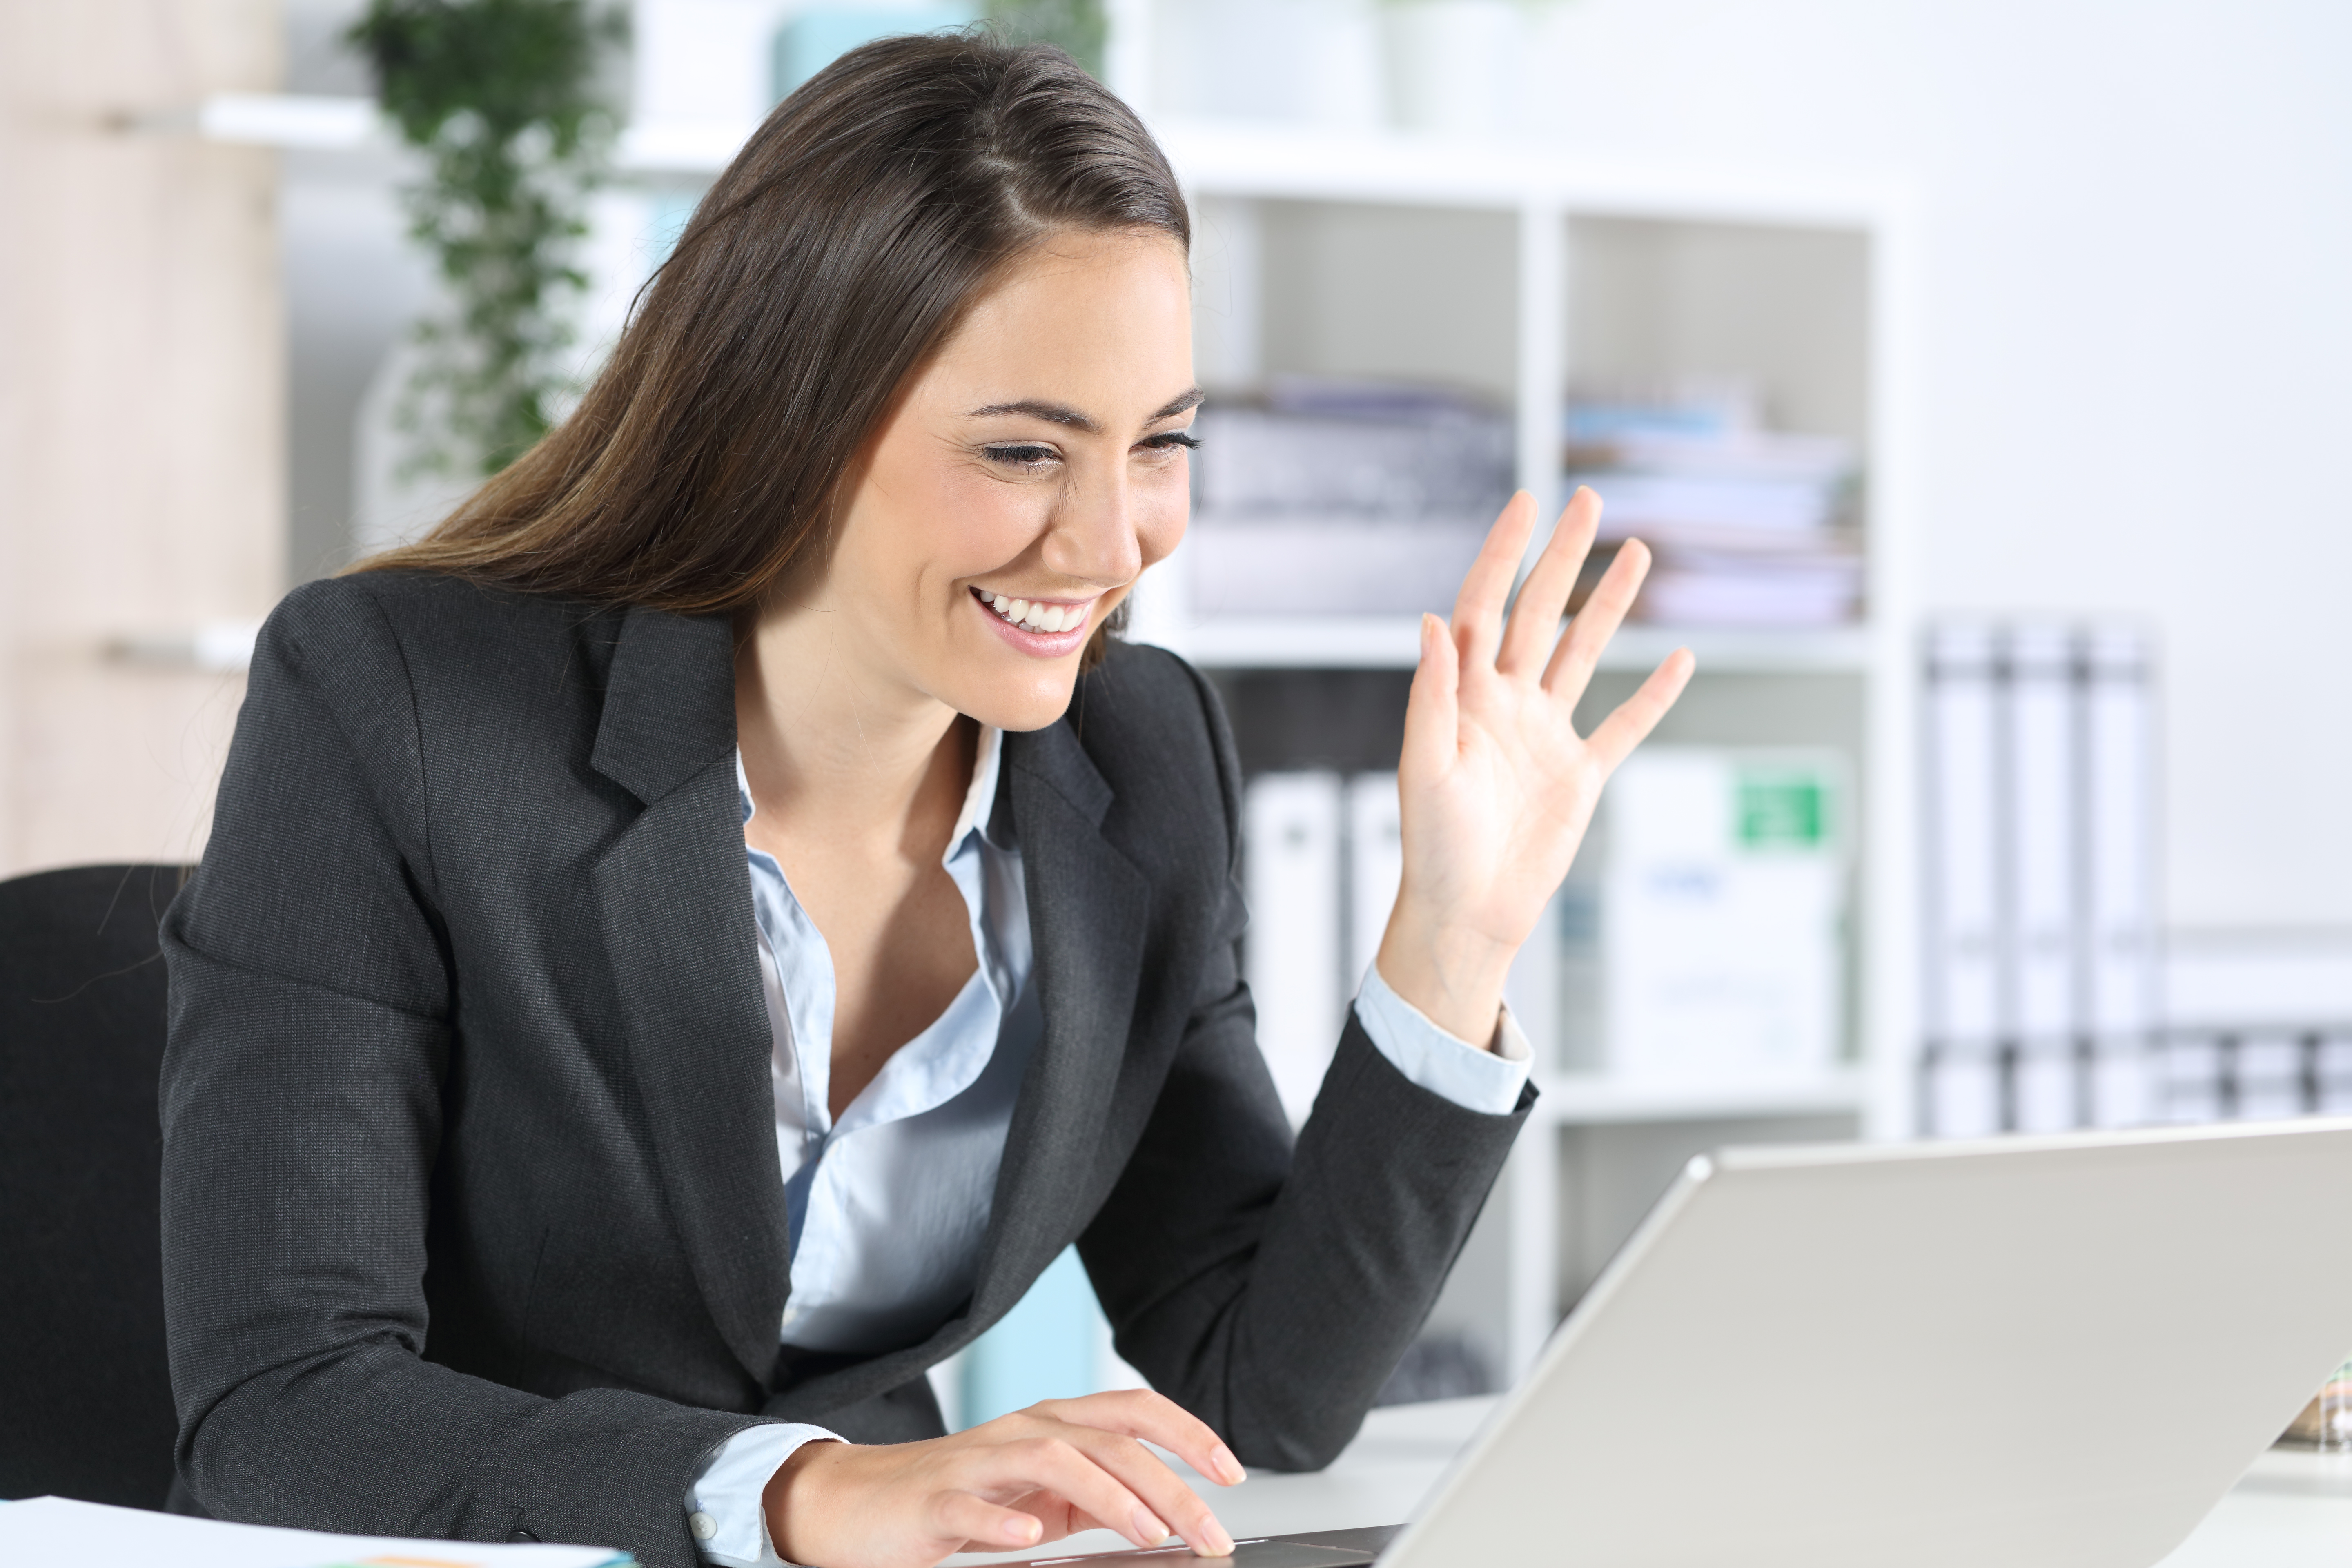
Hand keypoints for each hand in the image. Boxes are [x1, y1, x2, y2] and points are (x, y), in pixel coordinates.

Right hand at [763, 1389, 1246, 1567]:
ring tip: (1147, 1531)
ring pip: (1054, 1458)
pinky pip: (971, 1504)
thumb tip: (1164, 1512)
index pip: (1133, 1411)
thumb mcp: (1041, 1496)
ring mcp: (977, 1462)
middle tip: (1210, 1533)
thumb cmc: (956, 1501)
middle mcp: (1022, 1430)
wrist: (858, 1507)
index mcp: (1052, 1426)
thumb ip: (1096, 1495)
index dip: (1189, 1433)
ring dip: (1109, 1493)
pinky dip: (1004, 1518)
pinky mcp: (935, 1499)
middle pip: (1109, 1438)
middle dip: (1170, 1483)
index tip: (1232, 1473)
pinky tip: (1030, 1535)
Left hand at [1376, 487, 1692, 1043]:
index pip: (1485, 605)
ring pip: (1583, 654)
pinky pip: (1623, 726)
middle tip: (1587, 501)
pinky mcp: (1580, 775)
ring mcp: (1546, 736)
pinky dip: (1653, 695)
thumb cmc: (1432, 846)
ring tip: (1637, 552)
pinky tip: (1678, 657)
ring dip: (1609, 606)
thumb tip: (1431, 621)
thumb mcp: (1425, 767)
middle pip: (1539, 613)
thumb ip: (1432, 694)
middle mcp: (1506, 704)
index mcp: (1465, 696)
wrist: (1466, 911)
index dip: (1504, 553)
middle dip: (1563, 557)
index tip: (1526, 502)